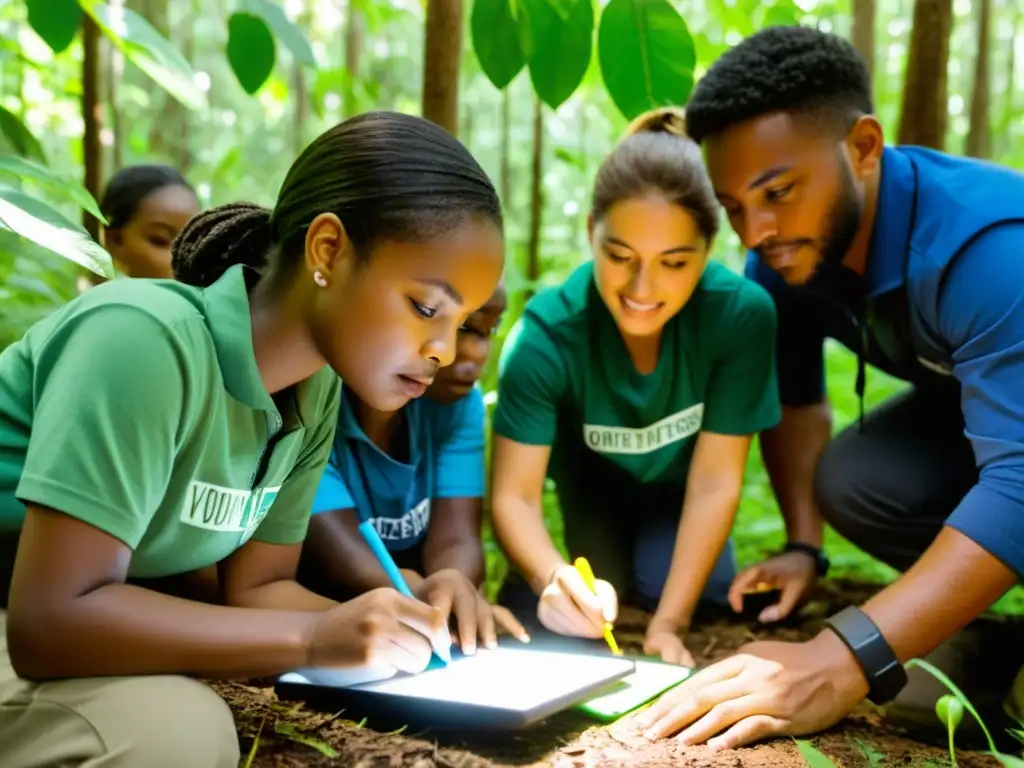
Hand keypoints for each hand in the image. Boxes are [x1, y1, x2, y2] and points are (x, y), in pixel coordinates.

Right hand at [306, 587, 451, 674]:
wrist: (312, 637)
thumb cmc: (351, 623)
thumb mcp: (377, 605)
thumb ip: (406, 614)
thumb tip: (442, 636)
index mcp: (390, 596)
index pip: (433, 615)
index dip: (442, 634)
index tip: (440, 644)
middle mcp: (386, 612)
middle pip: (432, 635)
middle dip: (432, 650)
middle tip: (423, 656)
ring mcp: (378, 635)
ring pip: (420, 656)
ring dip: (415, 663)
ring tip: (398, 659)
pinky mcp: (370, 657)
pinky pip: (401, 667)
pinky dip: (398, 669)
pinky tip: (381, 663)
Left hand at [417, 569, 529, 653]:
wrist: (439, 582)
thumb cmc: (425, 599)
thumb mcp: (419, 604)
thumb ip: (429, 622)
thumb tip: (442, 644)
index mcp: (443, 586)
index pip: (442, 604)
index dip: (441, 622)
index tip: (442, 642)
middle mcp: (464, 588)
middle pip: (468, 608)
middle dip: (469, 629)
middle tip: (468, 650)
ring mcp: (479, 597)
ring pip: (486, 612)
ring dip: (488, 631)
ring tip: (489, 648)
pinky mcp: (488, 606)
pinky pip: (502, 615)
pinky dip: (512, 626)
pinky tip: (523, 638)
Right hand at [537, 564, 617, 637]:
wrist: (564, 587)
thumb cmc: (587, 588)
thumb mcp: (602, 588)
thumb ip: (609, 602)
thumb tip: (609, 619)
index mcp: (566, 575)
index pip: (581, 595)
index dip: (595, 610)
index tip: (607, 619)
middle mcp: (551, 589)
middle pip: (573, 613)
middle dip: (591, 625)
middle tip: (603, 630)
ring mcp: (545, 605)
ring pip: (569, 625)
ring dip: (585, 630)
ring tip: (591, 625)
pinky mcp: (543, 617)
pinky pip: (563, 631)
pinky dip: (576, 632)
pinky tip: (579, 625)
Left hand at [634, 630, 868, 748]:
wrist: (837, 663)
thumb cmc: (794, 661)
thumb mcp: (758, 657)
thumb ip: (731, 674)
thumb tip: (699, 689)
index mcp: (739, 661)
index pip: (695, 682)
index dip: (669, 700)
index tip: (648, 715)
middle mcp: (749, 676)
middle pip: (702, 697)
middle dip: (672, 716)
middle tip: (649, 732)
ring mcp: (766, 696)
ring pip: (722, 711)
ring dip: (695, 729)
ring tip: (674, 742)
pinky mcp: (785, 715)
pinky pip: (754, 726)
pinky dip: (733, 736)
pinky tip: (715, 747)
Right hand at [728, 551, 817, 622]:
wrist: (804, 555)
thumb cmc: (801, 573)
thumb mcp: (796, 593)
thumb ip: (781, 609)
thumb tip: (762, 619)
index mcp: (761, 572)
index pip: (739, 583)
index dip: (735, 598)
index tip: (739, 611)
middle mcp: (754, 568)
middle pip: (736, 581)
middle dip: (733, 596)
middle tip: (738, 612)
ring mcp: (756, 568)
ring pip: (739, 580)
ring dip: (736, 592)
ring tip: (740, 607)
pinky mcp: (758, 571)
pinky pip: (745, 580)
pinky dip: (742, 589)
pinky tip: (746, 600)